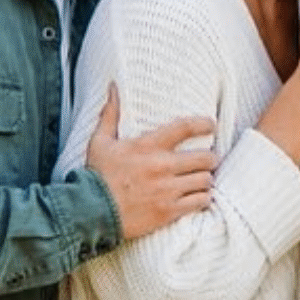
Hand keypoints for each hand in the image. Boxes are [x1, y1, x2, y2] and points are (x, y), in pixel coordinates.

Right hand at [85, 86, 216, 238]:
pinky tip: (196, 197)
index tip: (211, 125)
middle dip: (209, 159)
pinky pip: (201, 201)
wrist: (88, 213)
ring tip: (199, 180)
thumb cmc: (96, 176)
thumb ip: (111, 115)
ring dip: (205, 180)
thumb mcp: (100, 142)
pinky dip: (202, 199)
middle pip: (206, 157)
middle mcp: (161, 166)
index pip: (186, 127)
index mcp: (147, 146)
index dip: (204, 124)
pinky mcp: (169, 211)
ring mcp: (167, 190)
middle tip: (206, 161)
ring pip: (206, 180)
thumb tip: (113, 87)